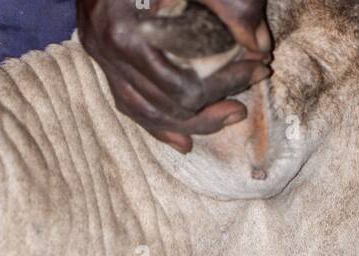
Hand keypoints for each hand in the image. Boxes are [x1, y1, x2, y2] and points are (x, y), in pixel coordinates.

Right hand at [77, 0, 271, 151]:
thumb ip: (224, 5)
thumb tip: (258, 41)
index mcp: (127, 32)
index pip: (182, 84)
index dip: (225, 82)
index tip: (255, 68)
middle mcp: (109, 50)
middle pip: (166, 104)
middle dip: (210, 109)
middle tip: (242, 107)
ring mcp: (100, 56)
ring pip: (145, 112)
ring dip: (189, 123)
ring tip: (224, 119)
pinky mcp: (99, 57)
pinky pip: (128, 103)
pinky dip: (158, 124)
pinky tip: (184, 140)